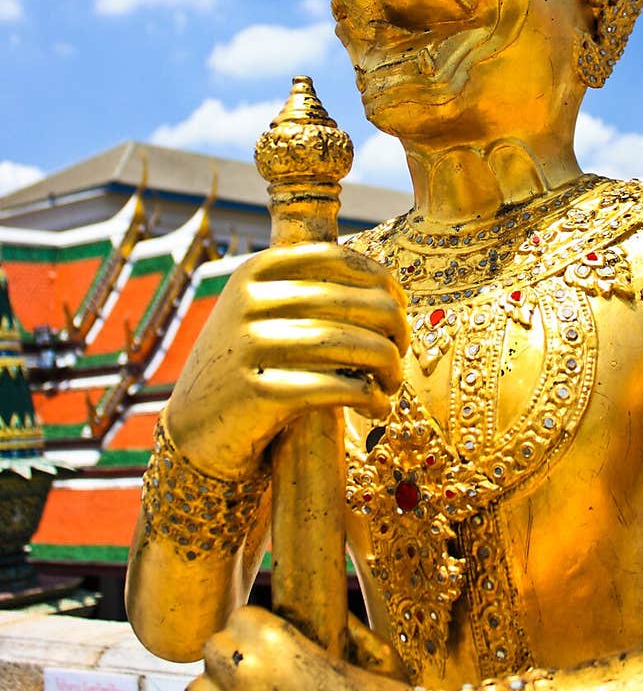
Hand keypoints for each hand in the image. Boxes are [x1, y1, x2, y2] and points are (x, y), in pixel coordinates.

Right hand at [165, 243, 407, 479]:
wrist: (194, 431)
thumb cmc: (248, 369)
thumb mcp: (261, 315)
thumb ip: (308, 291)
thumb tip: (388, 287)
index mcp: (256, 272)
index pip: (339, 259)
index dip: (382, 281)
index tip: (401, 307)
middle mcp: (250, 301)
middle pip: (354, 303)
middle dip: (394, 329)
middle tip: (400, 353)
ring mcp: (250, 346)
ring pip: (351, 344)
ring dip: (388, 367)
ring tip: (391, 384)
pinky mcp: (258, 394)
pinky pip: (337, 387)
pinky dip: (371, 398)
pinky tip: (378, 408)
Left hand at [180, 606, 402, 690]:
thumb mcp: (376, 657)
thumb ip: (347, 628)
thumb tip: (331, 614)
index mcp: (274, 642)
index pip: (240, 618)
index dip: (258, 632)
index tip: (270, 646)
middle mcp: (241, 679)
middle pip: (213, 651)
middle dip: (235, 661)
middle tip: (262, 679)